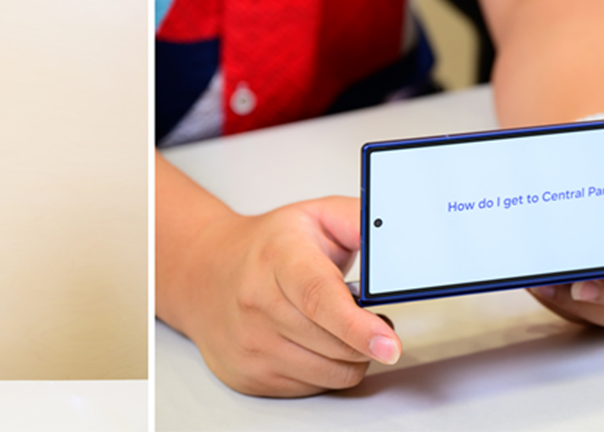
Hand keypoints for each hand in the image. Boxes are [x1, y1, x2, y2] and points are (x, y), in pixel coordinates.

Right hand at [172, 196, 399, 396]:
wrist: (204, 273)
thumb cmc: (267, 247)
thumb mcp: (316, 216)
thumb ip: (361, 223)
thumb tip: (399, 237)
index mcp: (279, 259)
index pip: (319, 298)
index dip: (357, 326)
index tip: (388, 344)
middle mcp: (258, 303)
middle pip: (335, 343)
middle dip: (368, 337)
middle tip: (368, 314)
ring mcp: (250, 345)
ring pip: (332, 373)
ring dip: (351, 355)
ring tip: (338, 326)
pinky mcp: (249, 375)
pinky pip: (314, 388)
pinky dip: (326, 369)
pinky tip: (313, 342)